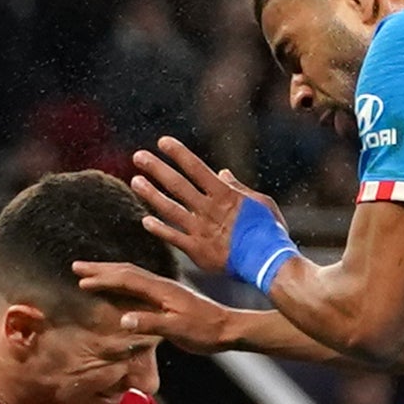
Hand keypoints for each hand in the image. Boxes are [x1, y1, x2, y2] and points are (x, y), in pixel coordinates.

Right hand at [75, 259, 240, 348]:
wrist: (228, 328)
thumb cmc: (205, 331)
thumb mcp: (177, 329)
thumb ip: (150, 323)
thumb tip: (122, 320)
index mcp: (161, 290)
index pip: (126, 279)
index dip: (103, 279)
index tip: (81, 280)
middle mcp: (161, 285)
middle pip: (125, 271)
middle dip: (100, 269)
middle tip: (76, 267)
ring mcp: (164, 290)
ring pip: (131, 275)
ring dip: (109, 273)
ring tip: (90, 273)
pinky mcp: (167, 297)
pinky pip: (138, 284)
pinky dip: (121, 282)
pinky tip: (117, 286)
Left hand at [127, 138, 284, 280]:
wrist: (268, 262)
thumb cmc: (268, 230)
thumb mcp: (259, 203)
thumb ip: (238, 187)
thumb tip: (222, 172)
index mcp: (224, 195)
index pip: (196, 168)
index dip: (179, 154)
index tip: (162, 142)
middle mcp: (208, 209)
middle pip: (178, 185)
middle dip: (157, 168)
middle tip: (138, 156)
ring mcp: (200, 230)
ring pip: (170, 209)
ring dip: (151, 194)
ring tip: (135, 181)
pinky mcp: (197, 250)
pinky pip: (173, 237)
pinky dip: (159, 229)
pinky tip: (145, 221)